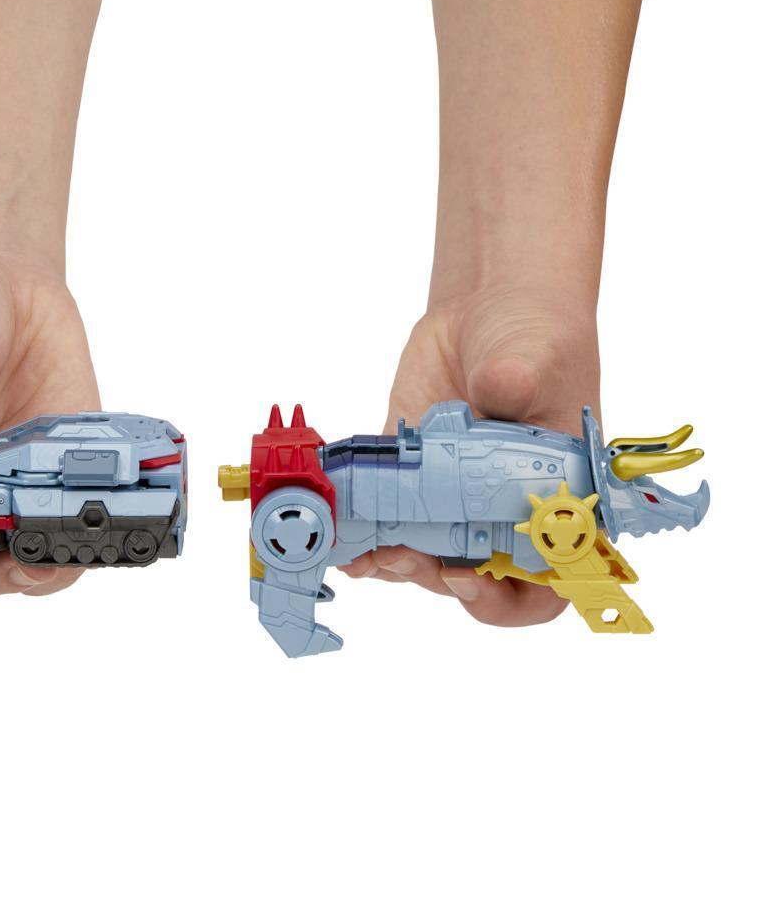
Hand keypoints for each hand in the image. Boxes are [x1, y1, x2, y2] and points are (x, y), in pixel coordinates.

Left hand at [338, 284, 600, 626]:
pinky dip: (364, 526)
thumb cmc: (538, 332)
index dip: (507, 594)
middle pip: (474, 574)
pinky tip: (342, 527)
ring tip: (363, 552)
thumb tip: (500, 390)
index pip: (544, 578)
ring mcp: (455, 495)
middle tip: (400, 554)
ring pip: (425, 552)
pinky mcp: (412, 474)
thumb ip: (521, 381)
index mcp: (554, 498)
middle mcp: (503, 507)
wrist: (491, 302)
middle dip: (433, 575)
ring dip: (393, 560)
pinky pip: (387, 514)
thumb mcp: (539, 357)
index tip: (467, 574)